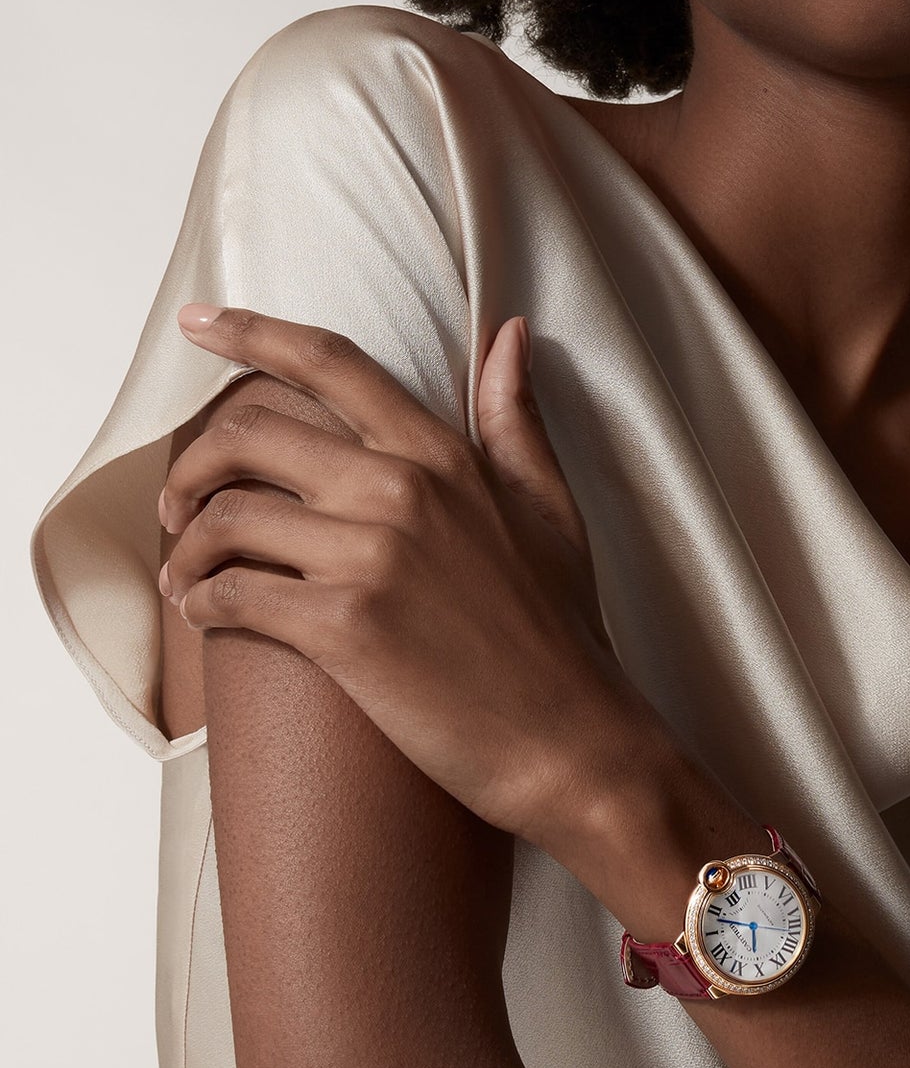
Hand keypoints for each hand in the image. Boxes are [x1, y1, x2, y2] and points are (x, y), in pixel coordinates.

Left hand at [159, 303, 662, 853]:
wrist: (571, 742)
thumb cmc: (561, 633)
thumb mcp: (551, 509)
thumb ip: (516, 420)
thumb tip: (509, 334)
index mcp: (446, 457)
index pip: (332, 365)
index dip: (252, 333)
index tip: (200, 326)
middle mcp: (404, 491)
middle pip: (251, 435)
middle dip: (194, 467)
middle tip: (181, 508)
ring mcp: (372, 558)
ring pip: (228, 517)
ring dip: (188, 546)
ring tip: (191, 575)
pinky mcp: (345, 628)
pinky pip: (232, 594)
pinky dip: (202, 602)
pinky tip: (206, 614)